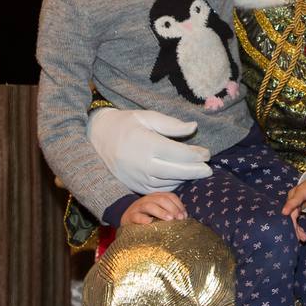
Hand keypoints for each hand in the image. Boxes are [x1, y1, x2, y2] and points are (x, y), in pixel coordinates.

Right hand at [88, 108, 210, 192]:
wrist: (97, 137)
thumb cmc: (126, 123)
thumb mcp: (148, 116)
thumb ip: (171, 124)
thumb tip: (193, 127)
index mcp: (147, 144)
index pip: (179, 154)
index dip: (196, 155)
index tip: (207, 153)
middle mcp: (142, 163)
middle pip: (177, 172)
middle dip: (196, 171)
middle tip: (208, 169)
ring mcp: (137, 177)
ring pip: (168, 183)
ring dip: (184, 178)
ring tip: (195, 171)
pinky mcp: (133, 185)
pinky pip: (157, 189)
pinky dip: (171, 185)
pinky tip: (179, 177)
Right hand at [120, 192, 187, 225]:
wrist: (125, 217)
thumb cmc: (146, 215)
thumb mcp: (158, 211)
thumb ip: (169, 211)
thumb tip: (184, 217)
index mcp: (156, 197)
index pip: (170, 196)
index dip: (178, 205)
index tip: (184, 216)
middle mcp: (148, 199)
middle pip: (162, 200)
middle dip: (173, 208)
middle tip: (179, 218)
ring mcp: (138, 207)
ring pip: (150, 206)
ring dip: (161, 212)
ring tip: (170, 219)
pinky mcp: (130, 216)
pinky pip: (136, 216)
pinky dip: (143, 219)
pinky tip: (150, 222)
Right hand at [282, 174, 305, 242]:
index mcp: (300, 191)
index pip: (294, 199)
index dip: (289, 206)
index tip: (284, 213)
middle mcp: (293, 197)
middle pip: (291, 212)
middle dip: (294, 225)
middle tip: (300, 237)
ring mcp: (293, 203)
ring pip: (291, 217)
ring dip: (295, 228)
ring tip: (303, 238)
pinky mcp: (295, 208)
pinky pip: (294, 218)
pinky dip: (297, 226)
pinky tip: (301, 235)